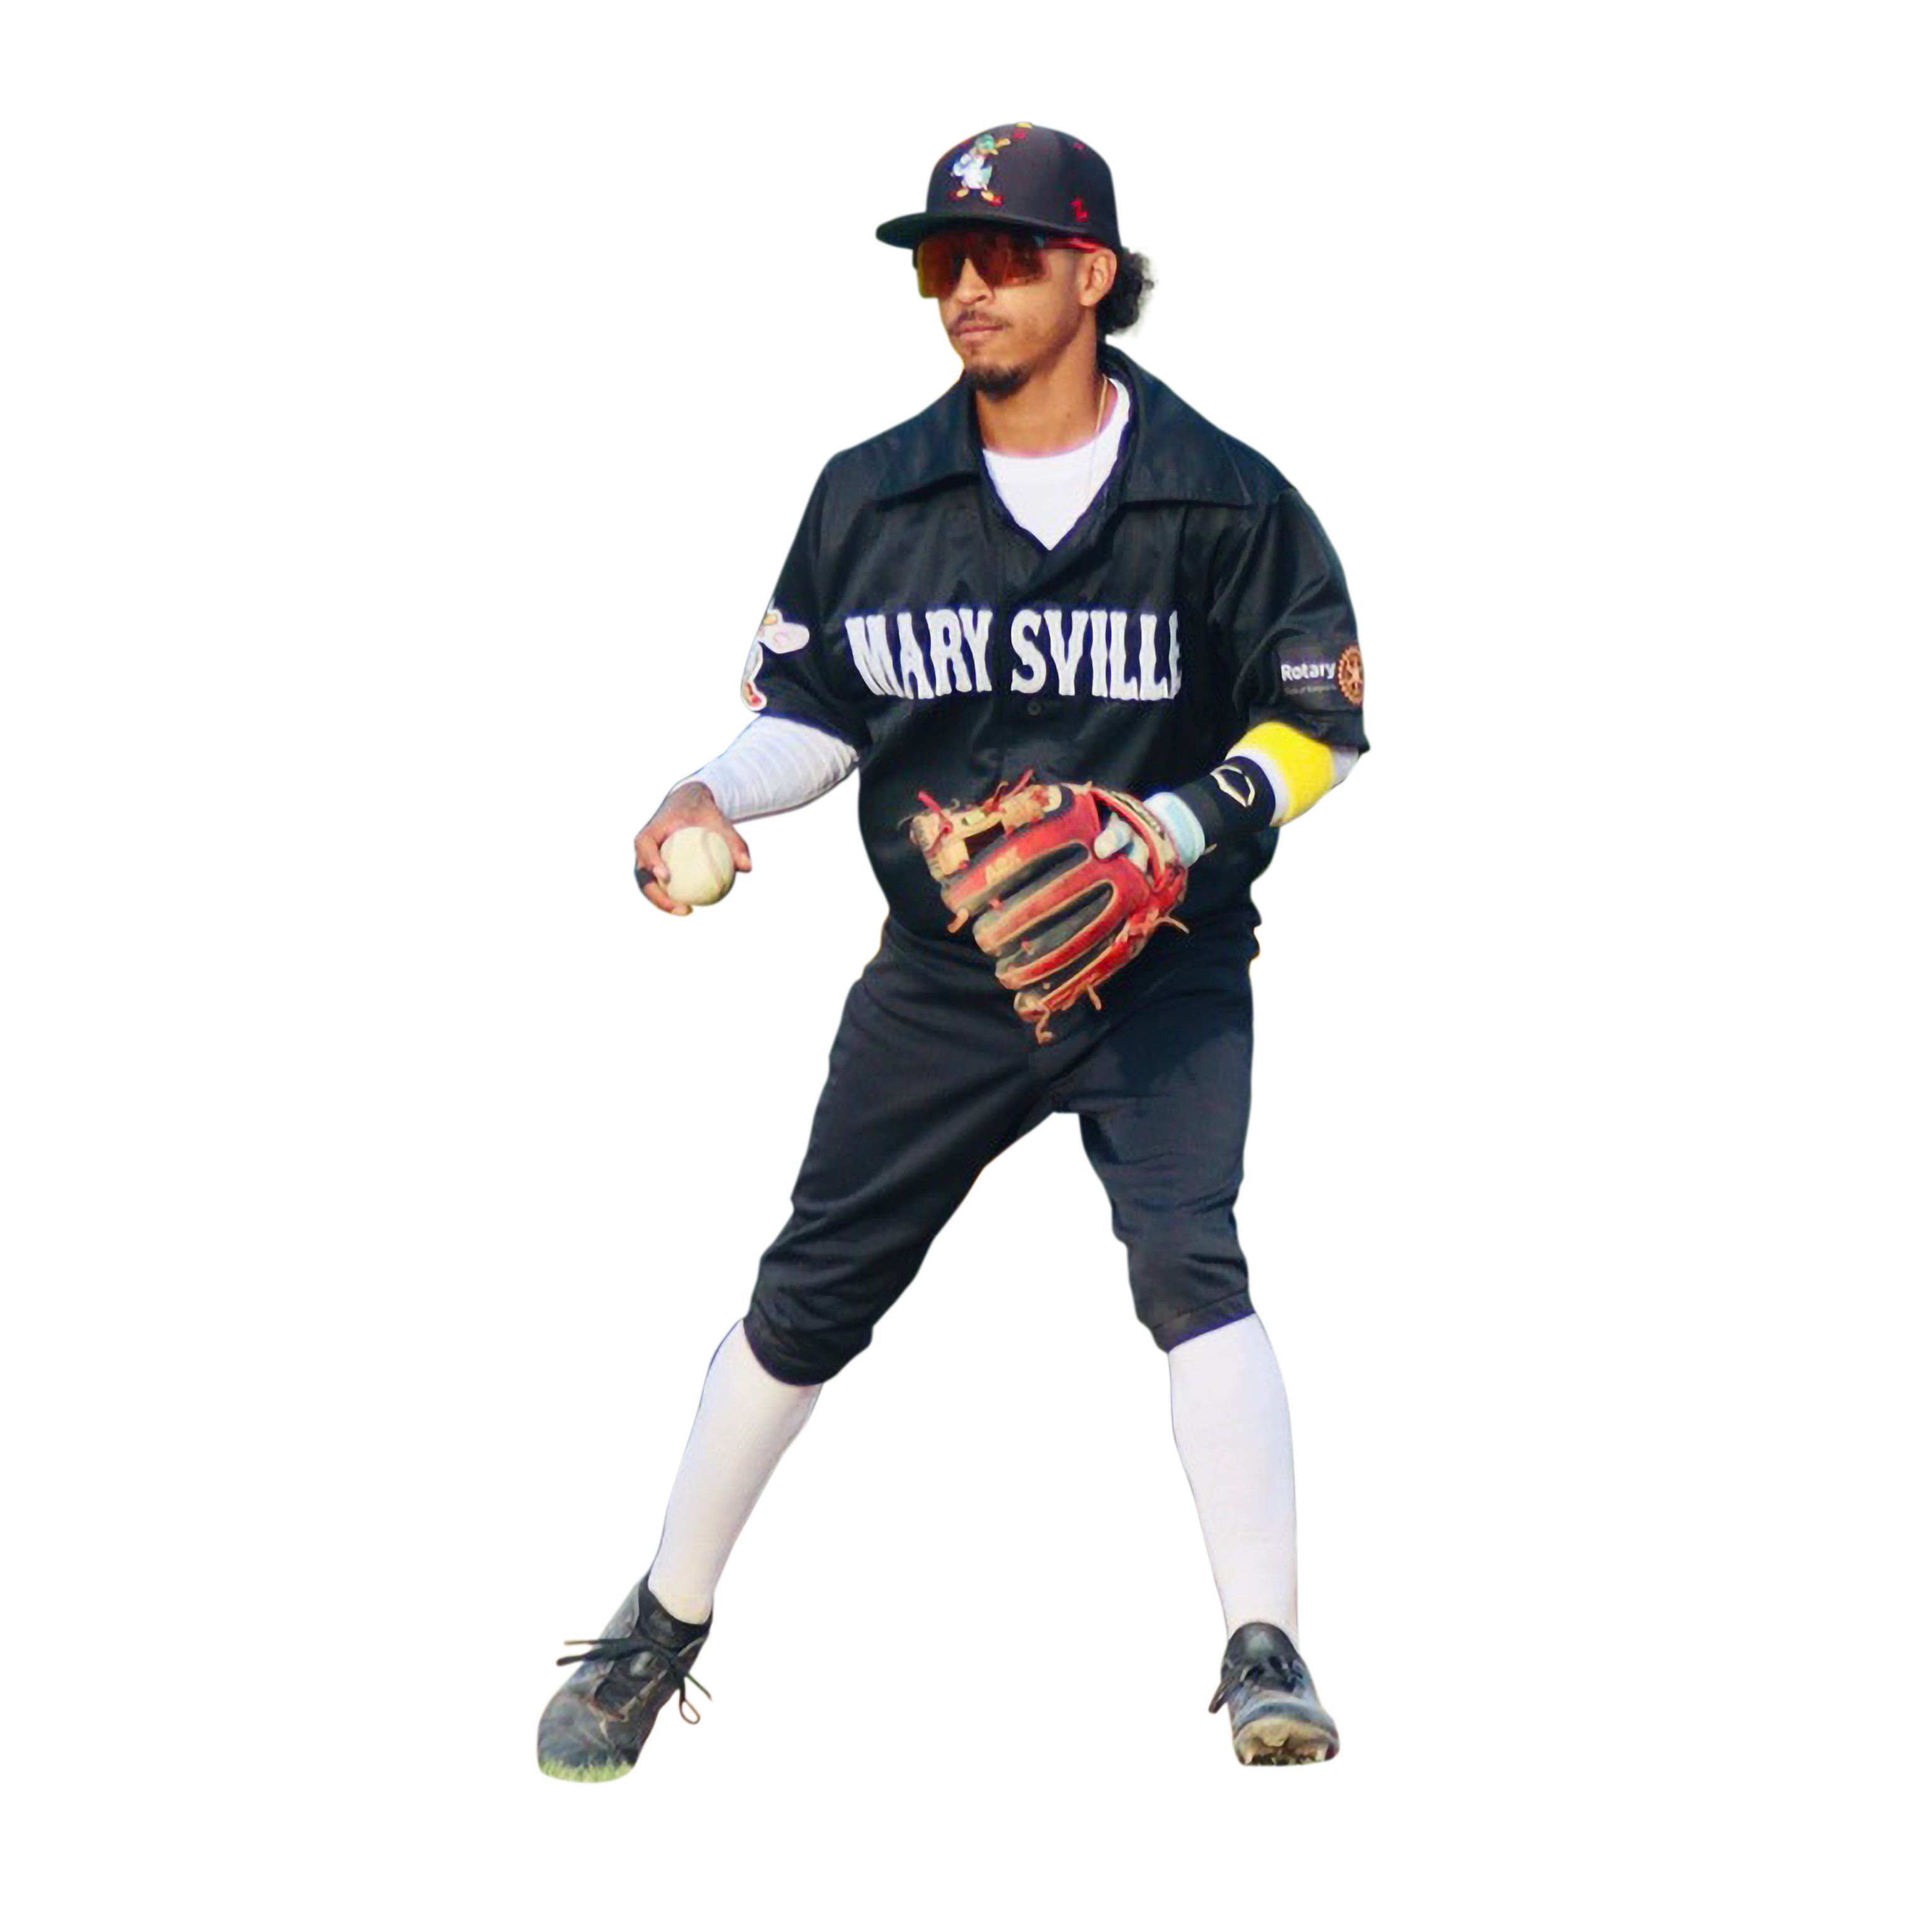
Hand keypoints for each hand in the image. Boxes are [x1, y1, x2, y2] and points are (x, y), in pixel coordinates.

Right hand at [632, 782, 751, 917]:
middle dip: (655, 894)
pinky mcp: (656, 870)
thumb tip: (747, 866)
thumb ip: (733, 842)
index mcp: (653, 829)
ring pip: (649, 885)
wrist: (692, 807)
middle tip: (677, 906)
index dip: (651, 861)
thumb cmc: (705, 813)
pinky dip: (673, 898)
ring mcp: (649, 860)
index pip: (645, 844)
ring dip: (663, 903)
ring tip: (685, 913)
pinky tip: (691, 909)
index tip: (666, 876)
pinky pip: (662, 886)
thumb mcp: (721, 821)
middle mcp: (646, 847)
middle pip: (642, 874)